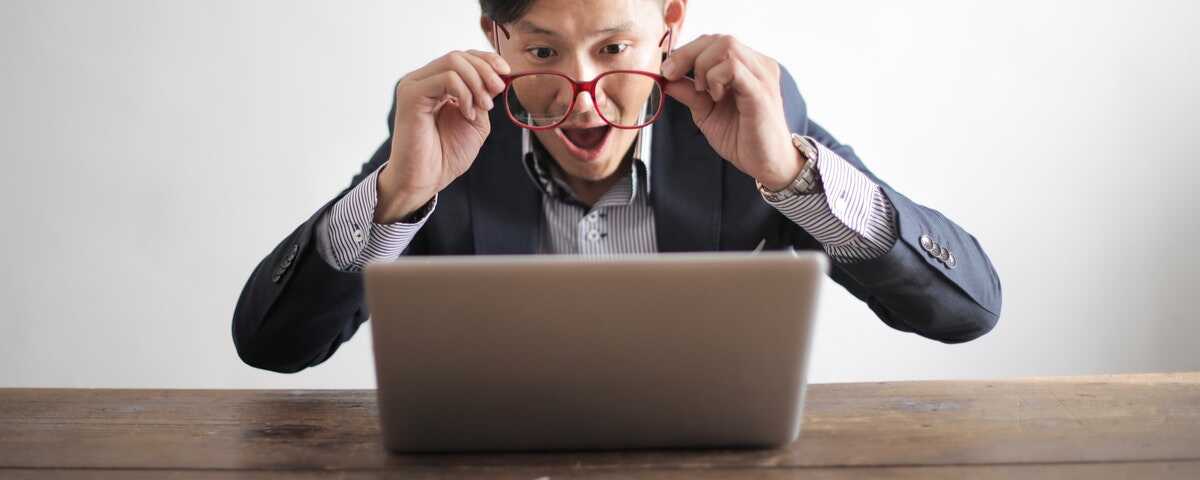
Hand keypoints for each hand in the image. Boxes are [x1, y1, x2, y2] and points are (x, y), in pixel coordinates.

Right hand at [375, 50, 510, 222]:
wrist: (427, 179)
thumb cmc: (446, 155)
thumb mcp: (476, 121)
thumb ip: (482, 97)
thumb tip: (496, 77)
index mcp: (436, 85)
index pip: (462, 57)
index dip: (487, 59)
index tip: (507, 72)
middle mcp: (423, 81)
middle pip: (459, 56)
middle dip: (485, 70)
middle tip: (498, 90)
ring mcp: (415, 85)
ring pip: (453, 62)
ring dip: (477, 82)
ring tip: (483, 107)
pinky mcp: (411, 94)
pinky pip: (446, 79)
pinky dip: (464, 93)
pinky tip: (467, 113)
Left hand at [660, 35, 803, 190]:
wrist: (767, 165)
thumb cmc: (742, 138)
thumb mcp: (706, 113)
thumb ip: (690, 93)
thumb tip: (666, 79)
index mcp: (747, 66)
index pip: (714, 42)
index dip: (687, 51)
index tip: (667, 71)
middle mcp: (758, 65)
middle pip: (719, 39)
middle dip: (688, 54)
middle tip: (671, 75)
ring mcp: (762, 76)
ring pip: (727, 46)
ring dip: (703, 66)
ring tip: (702, 91)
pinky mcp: (760, 92)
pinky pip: (734, 68)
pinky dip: (715, 78)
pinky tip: (714, 96)